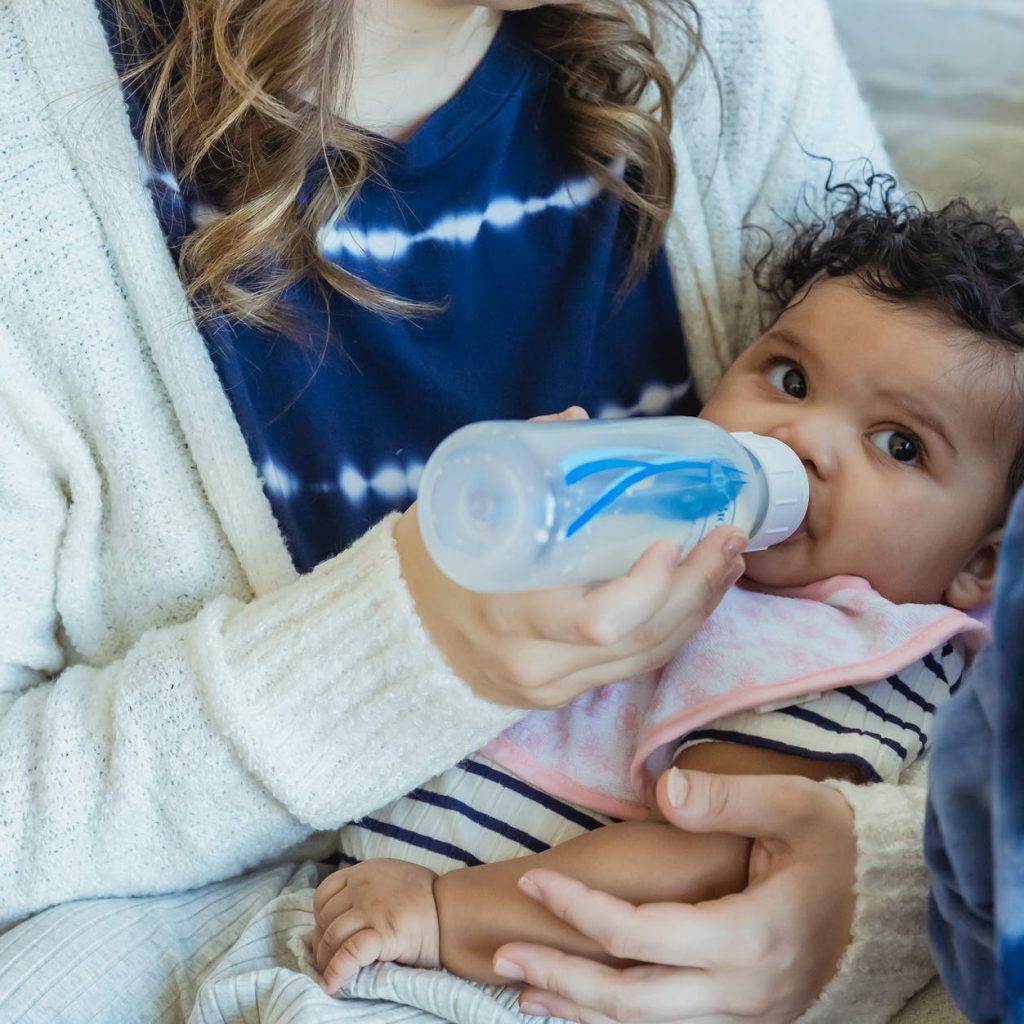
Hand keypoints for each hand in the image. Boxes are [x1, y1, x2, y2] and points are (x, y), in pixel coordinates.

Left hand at [312, 859, 440, 993]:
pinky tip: (331, 985)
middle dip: (321, 942)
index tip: (326, 933)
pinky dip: (336, 971)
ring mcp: (372, 909)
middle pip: (325, 918)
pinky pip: (349, 954)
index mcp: (365, 871)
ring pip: (332, 936)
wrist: (453, 911)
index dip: (319, 917)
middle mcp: (363, 887)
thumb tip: (346, 911)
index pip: (324, 893)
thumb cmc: (426, 899)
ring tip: (330, 974)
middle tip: (327, 960)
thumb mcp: (393, 878)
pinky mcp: (382, 932)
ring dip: (326, 960)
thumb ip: (369, 887)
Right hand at [396, 407, 746, 709]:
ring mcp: (549, 684)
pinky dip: (672, 629)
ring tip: (727, 561)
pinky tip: (695, 596)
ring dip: (698, 609)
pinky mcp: (559, 696)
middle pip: (639, 640)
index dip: (649, 587)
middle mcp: (533, 660)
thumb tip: (579, 424)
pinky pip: (632, 667)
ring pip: (646, 657)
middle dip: (697, 588)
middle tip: (729, 537)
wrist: (400, 633)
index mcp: (506, 610)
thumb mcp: (460, 506)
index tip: (674, 541)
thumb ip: (519, 462)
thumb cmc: (434, 560)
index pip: (598, 621)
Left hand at [492, 768, 856, 1022]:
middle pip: (632, 999)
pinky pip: (671, 1023)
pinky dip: (621, 1015)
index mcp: (750, 935)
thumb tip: (662, 789)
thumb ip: (725, 797)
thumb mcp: (793, 805)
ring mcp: (746, 1011)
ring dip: (584, 1009)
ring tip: (527, 989)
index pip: (641, 934)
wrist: (890, 902)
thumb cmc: (838, 847)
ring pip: (649, 1023)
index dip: (580, 910)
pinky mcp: (746, 1012)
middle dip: (563, 978)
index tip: (536, 882)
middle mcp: (744, 989)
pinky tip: (588, 1001)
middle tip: (504, 955)